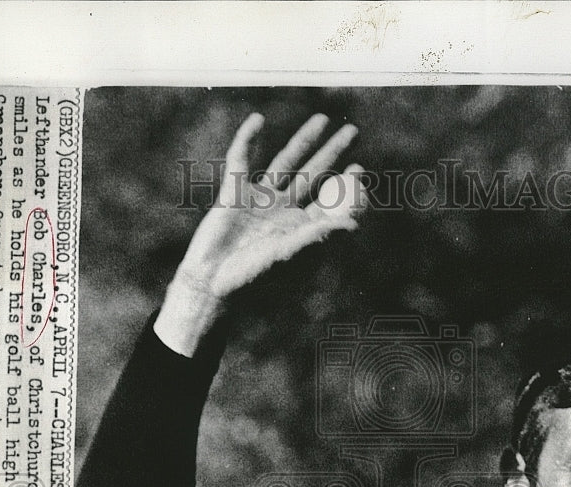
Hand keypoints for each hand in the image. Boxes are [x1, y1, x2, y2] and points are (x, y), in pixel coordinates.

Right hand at [156, 112, 363, 354]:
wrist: (211, 283)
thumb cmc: (251, 278)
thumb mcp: (288, 255)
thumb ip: (318, 236)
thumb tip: (354, 225)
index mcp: (301, 228)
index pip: (330, 200)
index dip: (346, 184)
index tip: (359, 169)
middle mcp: (284, 211)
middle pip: (314, 174)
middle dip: (333, 153)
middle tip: (353, 132)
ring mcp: (260, 200)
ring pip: (286, 162)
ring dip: (303, 140)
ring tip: (322, 120)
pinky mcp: (234, 193)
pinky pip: (241, 160)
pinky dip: (247, 140)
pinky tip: (258, 121)